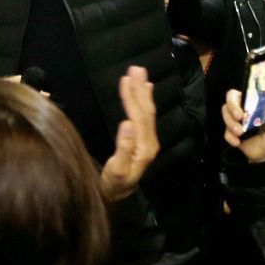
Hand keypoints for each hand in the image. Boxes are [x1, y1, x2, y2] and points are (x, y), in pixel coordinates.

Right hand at [100, 66, 159, 200]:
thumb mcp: (117, 169)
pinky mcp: (144, 141)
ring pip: (147, 112)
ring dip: (143, 92)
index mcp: (144, 146)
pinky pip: (146, 117)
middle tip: (136, 68)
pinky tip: (146, 92)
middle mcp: (150, 142)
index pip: (138, 116)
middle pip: (145, 111)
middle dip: (140, 89)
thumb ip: (124, 148)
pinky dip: (145, 101)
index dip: (132, 97)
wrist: (118, 197)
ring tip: (140, 74)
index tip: (125, 78)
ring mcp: (148, 141)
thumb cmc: (114, 184)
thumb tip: (127, 123)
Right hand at [221, 83, 264, 162]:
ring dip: (231, 123)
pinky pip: (225, 130)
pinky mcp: (233, 133)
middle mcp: (246, 108)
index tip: (245, 100)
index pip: (244, 90)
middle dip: (232, 107)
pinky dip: (229, 136)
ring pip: (225, 114)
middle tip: (239, 117)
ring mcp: (238, 120)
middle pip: (230, 99)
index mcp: (258, 102)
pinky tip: (237, 142)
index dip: (243, 92)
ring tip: (241, 134)